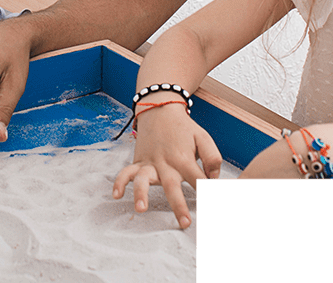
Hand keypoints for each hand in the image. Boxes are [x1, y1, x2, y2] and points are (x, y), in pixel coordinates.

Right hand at [111, 101, 221, 228]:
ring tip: (141, 208)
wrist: (159, 110)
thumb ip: (212, 157)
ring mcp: (150, 163)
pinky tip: (116, 195)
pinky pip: (125, 172)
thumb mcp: (203, 137)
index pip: (200, 182)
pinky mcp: (139, 162)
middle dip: (178, 205)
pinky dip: (119, 182)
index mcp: (184, 158)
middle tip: (185, 223)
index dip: (210, 196)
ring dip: (141, 193)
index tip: (216, 210)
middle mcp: (166, 162)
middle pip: (172, 186)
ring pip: (143, 179)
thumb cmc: (183, 128)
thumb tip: (213, 180)